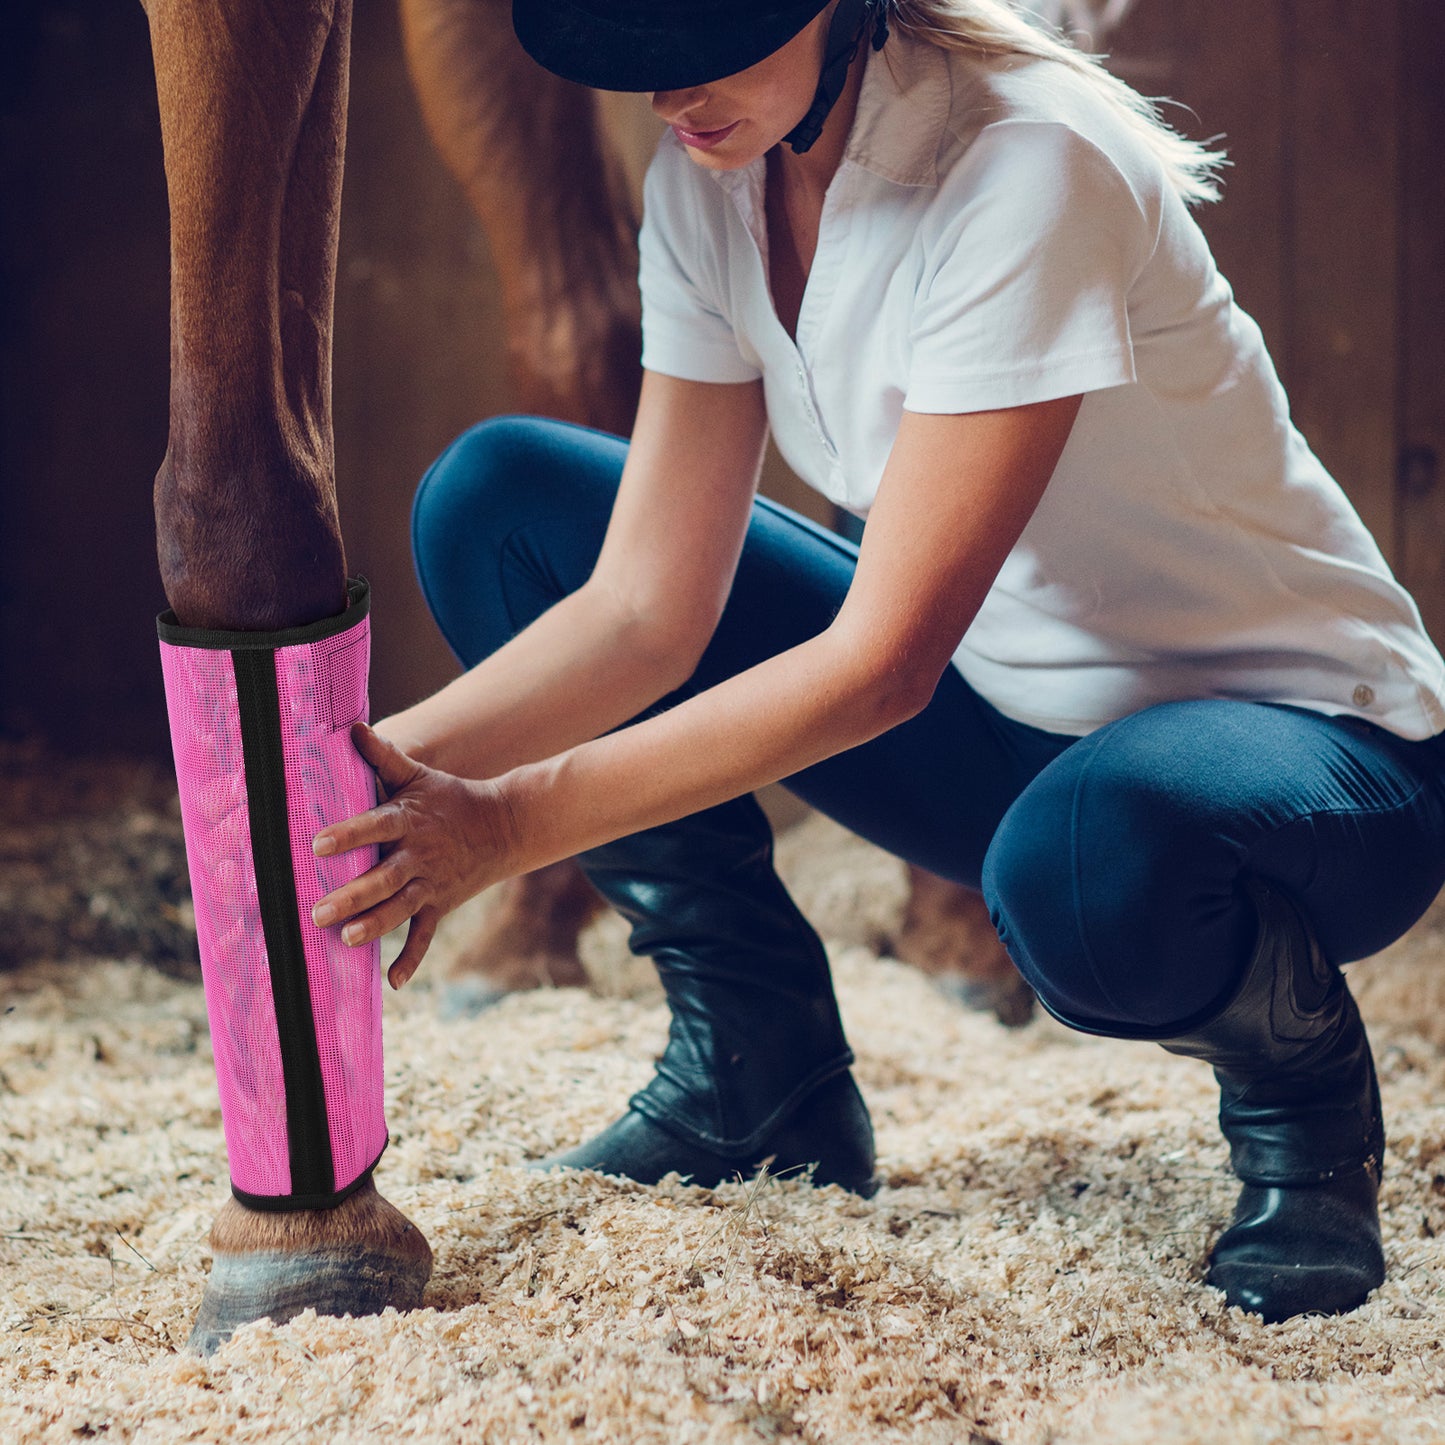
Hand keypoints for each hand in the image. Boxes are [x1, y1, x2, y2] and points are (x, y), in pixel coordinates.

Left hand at [310, 723, 516, 988]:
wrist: (503, 826)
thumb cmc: (449, 797)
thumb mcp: (418, 774)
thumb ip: (382, 757)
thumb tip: (350, 726)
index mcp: (409, 821)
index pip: (376, 827)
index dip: (349, 835)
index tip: (318, 845)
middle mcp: (419, 855)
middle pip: (384, 878)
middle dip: (353, 896)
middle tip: (318, 912)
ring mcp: (431, 884)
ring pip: (400, 909)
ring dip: (375, 925)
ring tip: (347, 939)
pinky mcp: (440, 905)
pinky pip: (425, 935)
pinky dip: (411, 959)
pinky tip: (392, 981)